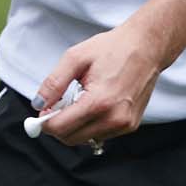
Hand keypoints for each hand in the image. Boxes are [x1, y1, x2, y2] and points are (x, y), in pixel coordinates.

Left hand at [31, 21, 165, 147]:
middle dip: (57, 126)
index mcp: (99, 102)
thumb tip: (38, 104)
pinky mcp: (131, 126)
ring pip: (85, 139)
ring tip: (78, 99)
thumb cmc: (112, 48)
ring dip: (74, 126)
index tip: (40, 113)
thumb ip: (53, 83)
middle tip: (55, 106)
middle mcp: (114, 119)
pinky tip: (92, 104)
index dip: (45, 123)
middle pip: (71, 138)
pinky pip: (100, 134)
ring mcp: (125, 125)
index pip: (61, 128)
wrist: (146, 47)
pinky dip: (89, 124)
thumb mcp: (75, 58)